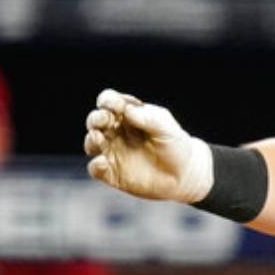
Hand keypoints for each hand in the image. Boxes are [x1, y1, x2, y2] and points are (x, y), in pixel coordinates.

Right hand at [83, 89, 213, 202]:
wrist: (183, 174)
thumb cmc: (176, 146)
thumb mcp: (167, 129)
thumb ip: (149, 119)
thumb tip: (128, 109)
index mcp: (128, 116)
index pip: (110, 102)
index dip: (108, 100)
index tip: (113, 103)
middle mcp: (116, 132)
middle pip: (96, 120)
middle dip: (96, 118)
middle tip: (103, 119)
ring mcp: (112, 152)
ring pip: (91, 142)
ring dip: (91, 139)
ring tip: (99, 138)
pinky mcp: (112, 173)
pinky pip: (96, 168)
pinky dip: (95, 165)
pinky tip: (103, 162)